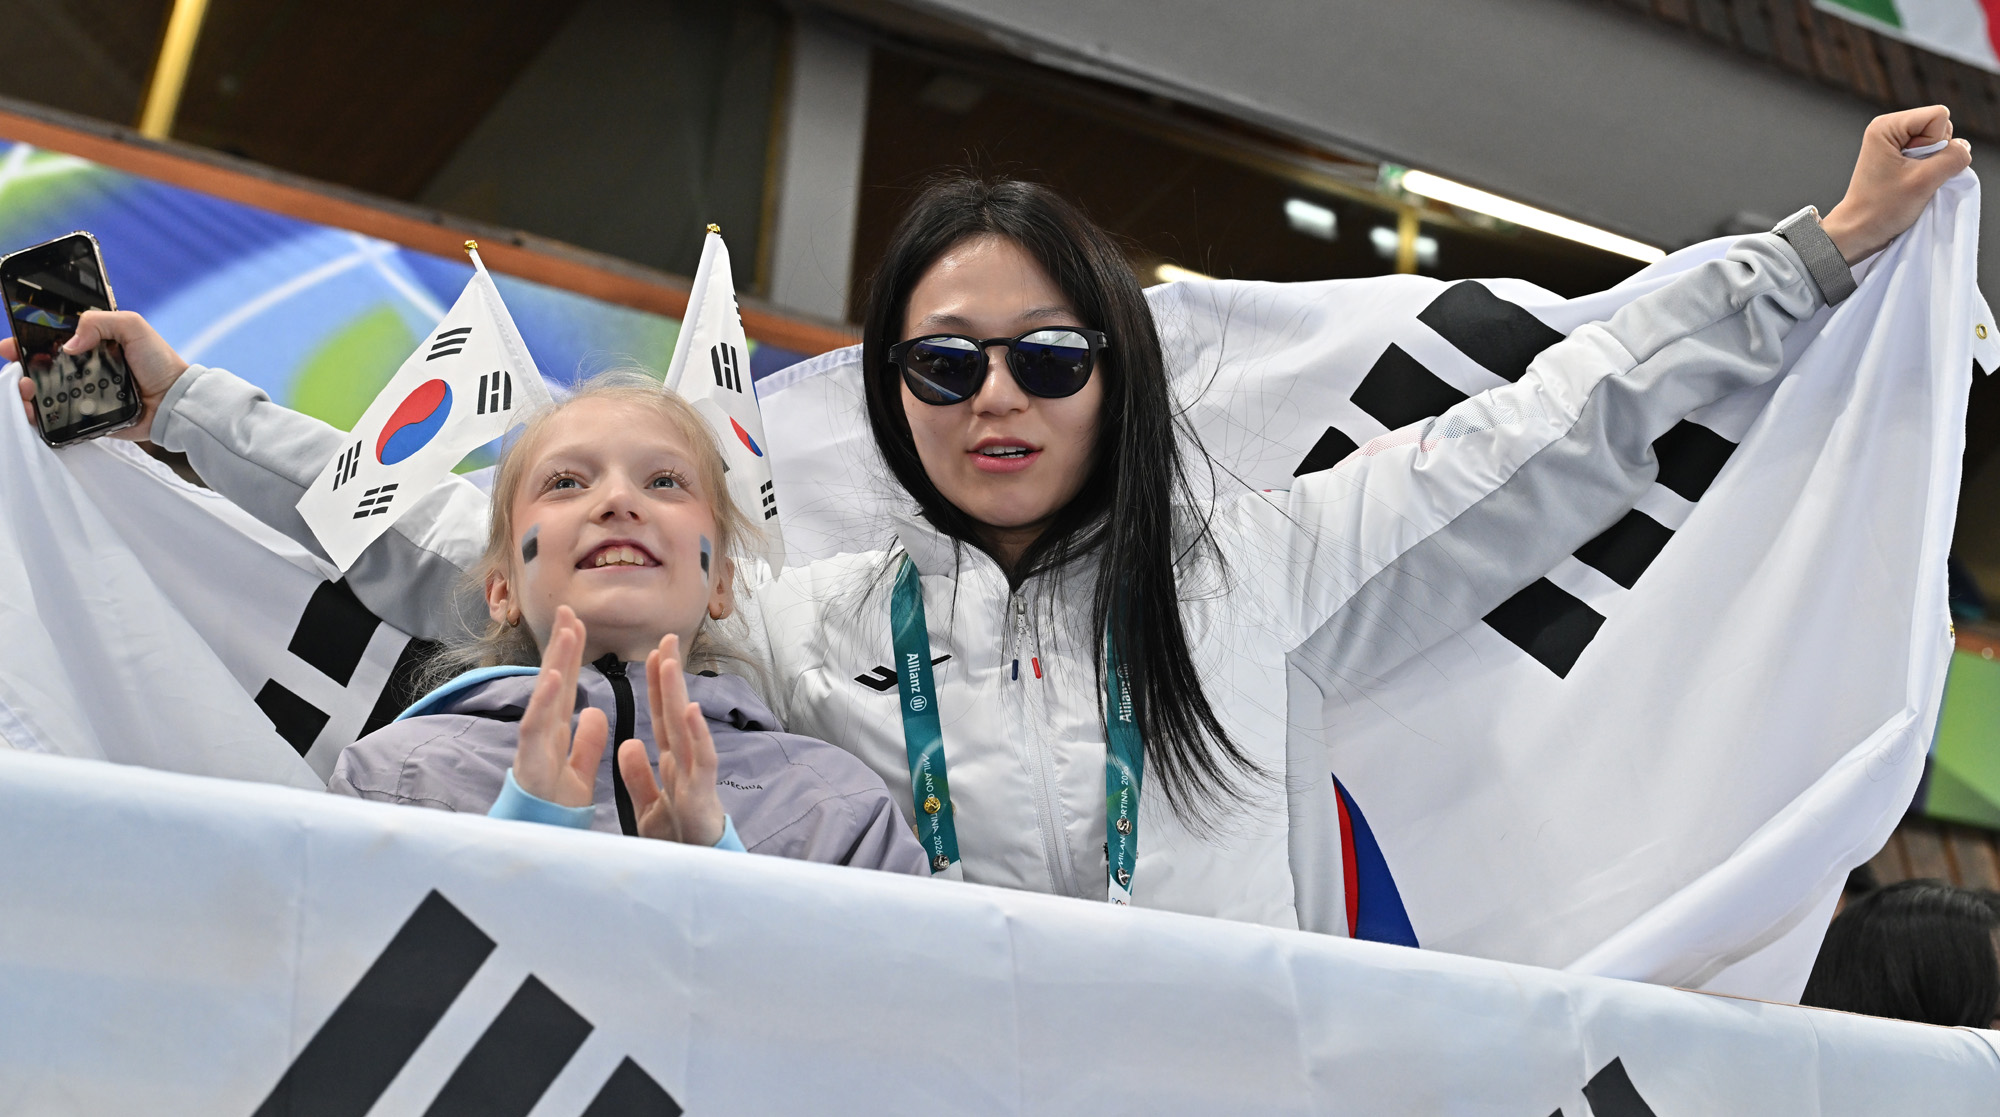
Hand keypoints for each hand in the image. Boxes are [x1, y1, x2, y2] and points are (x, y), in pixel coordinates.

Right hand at [11, 309, 189, 439]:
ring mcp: (83, 393)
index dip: (26, 341)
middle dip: (21, 368)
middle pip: (40, 367)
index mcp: (90, 345)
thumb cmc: (159, 361)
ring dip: (26, 392)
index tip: (10, 346)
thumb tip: (67, 345)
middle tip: (17, 370)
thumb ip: (99, 322)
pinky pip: (58, 418)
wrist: (175, 400)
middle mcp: (82, 368)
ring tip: (25, 390)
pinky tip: (33, 412)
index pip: (50, 340)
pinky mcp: (88, 417)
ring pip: (44, 393)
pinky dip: (41, 416)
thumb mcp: (132, 326)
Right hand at [512, 605, 607, 808]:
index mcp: (557, 735)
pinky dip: (545, 702)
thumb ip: (586, 743)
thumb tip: (594, 710)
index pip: (567, 687)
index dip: (571, 657)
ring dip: (555, 664)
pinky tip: (554, 676)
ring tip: (566, 632)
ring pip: (545, 699)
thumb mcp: (579, 773)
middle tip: (569, 609)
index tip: (577, 623)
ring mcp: (533, 748)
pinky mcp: (529, 766)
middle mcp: (543, 735)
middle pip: (555, 684)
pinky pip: (536, 730)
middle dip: (561, 647)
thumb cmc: (553, 812)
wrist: (538, 845)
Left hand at [618, 632, 724, 846]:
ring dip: (678, 694)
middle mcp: (686, 763)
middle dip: (670, 677)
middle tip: (667, 640)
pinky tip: (690, 710)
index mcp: (671, 764)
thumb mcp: (648, 805)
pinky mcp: (702, 795)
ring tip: (671, 663)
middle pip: (675, 713)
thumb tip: (629, 742)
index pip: (661, 718)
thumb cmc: (679, 841)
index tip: (654, 654)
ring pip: (686, 729)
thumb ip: (639, 775)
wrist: (697, 874)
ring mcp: (696, 776)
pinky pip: (700, 761)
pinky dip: (697, 735)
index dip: (657, 688)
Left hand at [1821, 105, 1973, 263]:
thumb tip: (1964, 146)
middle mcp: (1890, 128)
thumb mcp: (1924, 180)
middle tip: (1912, 175)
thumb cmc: (1882, 208)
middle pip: (1940, 126)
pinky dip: (1929, 169)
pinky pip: (1931, 154)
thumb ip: (1952, 157)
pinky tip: (1912, 182)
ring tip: (1910, 180)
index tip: (1913, 165)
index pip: (1939, 115)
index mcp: (1887, 125)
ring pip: (1939, 141)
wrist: (1859, 231)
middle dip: (1936, 153)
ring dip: (1933, 163)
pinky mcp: (1900, 157)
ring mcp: (1895, 142)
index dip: (1936, 142)